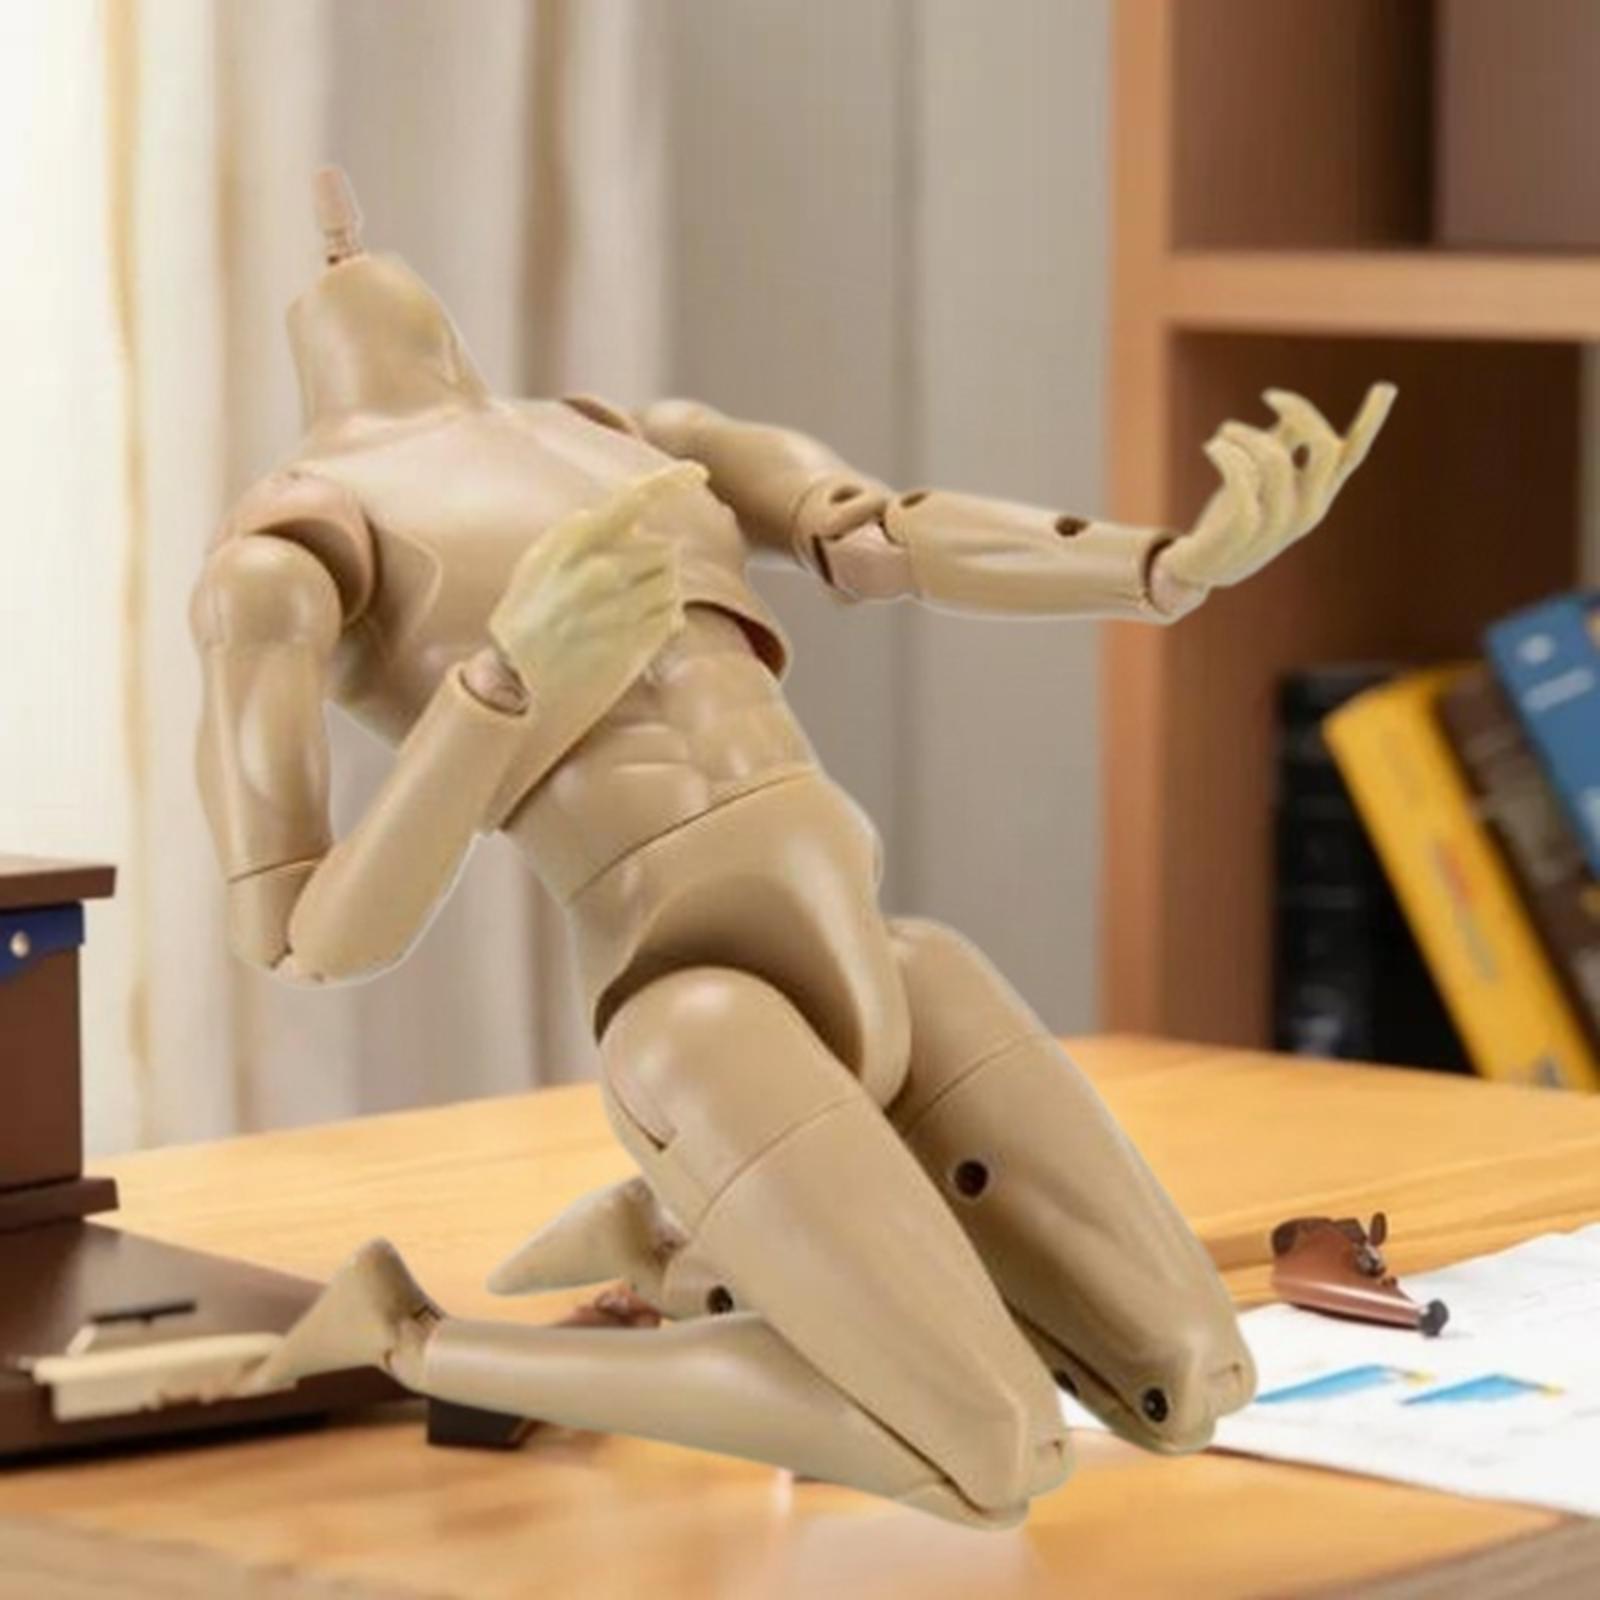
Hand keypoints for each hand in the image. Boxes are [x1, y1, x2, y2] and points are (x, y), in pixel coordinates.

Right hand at [488, 462, 703, 714]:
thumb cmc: (525, 622)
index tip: (700, 472)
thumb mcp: (538, 564)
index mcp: (572, 543)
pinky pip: (672, 618)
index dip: (671, 481)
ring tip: (629, 613)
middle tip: (630, 588)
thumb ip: (580, 535)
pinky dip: (664, 623)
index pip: (632, 499)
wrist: (514, 685)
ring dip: (660, 596)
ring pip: (672, 584)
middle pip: (663, 549)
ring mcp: (618, 608)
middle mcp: (598, 570)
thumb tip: (628, 521)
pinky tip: (636, 633)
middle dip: (655, 566)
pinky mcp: (633, 643)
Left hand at [1152, 383, 1395, 609]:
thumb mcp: (1261, 479)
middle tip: (1270, 396)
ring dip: (1245, 434)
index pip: (1352, 455)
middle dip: (1301, 411)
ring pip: (1274, 458)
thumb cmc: (1232, 517)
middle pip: (1323, 448)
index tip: (1386, 387)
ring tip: (1224, 432)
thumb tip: (1294, 410)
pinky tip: (1212, 446)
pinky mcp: (1244, 530)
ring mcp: (1278, 524)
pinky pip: (1242, 478)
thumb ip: (1281, 445)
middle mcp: (1308, 510)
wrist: (1200, 569)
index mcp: (1318, 496)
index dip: (1370, 421)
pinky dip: (1227, 453)